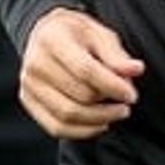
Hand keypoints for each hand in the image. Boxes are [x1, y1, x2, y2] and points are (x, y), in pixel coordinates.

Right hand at [18, 7, 143, 140]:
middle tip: (126, 100)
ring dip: (99, 119)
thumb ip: (116, 54)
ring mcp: (29, 85)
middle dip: (109, 102)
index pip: (85, 70)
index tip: (131, 94)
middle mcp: (35, 63)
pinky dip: (83, 131)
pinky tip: (101, 123)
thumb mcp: (98, 33)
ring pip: (68, 115)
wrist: (45, 34)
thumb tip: (135, 71)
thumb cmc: (75, 34)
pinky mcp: (28, 101)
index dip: (112, 85)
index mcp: (52, 39)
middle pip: (79, 94)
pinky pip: (56, 127)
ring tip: (118, 112)